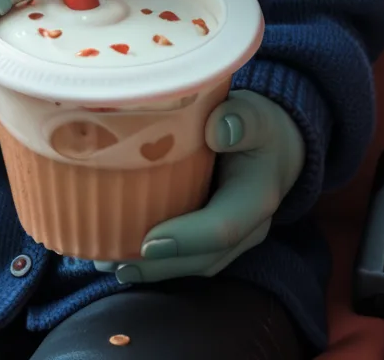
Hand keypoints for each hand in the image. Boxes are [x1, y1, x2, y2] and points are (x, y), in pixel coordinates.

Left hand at [94, 90, 304, 283]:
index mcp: (257, 196)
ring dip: (153, 270)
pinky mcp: (217, 238)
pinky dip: (157, 260)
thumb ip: (241, 118)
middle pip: (204, 258)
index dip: (186, 237)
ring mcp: (234, 238)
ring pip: (195, 264)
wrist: (276, 145)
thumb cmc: (259, 125)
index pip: (223, 227)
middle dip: (159, 266)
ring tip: (108, 262)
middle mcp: (249, 227)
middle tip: (114, 262)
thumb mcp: (254, 114)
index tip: (148, 240)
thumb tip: (218, 130)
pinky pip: (190, 257)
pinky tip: (121, 253)